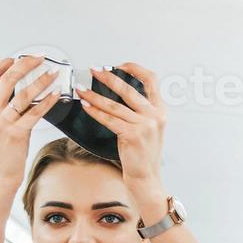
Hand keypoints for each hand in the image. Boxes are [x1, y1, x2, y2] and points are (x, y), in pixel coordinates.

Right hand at [0, 56, 61, 192]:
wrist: (0, 174)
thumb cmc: (1, 150)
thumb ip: (2, 106)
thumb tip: (19, 89)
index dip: (5, 62)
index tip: (19, 57)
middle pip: (7, 78)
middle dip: (25, 64)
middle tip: (40, 59)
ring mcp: (4, 122)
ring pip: (23, 94)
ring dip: (41, 81)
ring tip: (53, 74)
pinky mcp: (17, 133)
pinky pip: (35, 112)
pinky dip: (48, 101)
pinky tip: (56, 95)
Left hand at [79, 63, 167, 201]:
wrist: (146, 177)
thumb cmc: (143, 153)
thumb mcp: (149, 127)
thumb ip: (141, 109)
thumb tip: (118, 91)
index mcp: (160, 109)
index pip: (151, 79)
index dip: (134, 68)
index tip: (118, 65)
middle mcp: (155, 115)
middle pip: (128, 89)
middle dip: (108, 77)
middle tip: (94, 70)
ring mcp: (144, 125)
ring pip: (114, 105)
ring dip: (95, 95)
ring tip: (82, 89)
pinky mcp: (132, 135)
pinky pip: (109, 119)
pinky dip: (95, 111)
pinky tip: (86, 106)